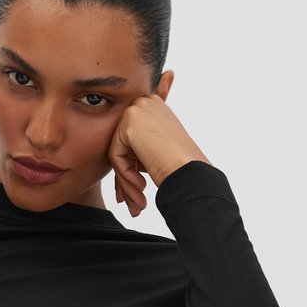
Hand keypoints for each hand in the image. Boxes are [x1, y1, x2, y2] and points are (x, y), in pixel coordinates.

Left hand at [109, 92, 212, 218]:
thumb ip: (138, 149)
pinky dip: (125, 175)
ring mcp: (137, 110)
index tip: (134, 192)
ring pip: (118, 153)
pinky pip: (116, 155)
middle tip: (134, 204)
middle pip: (123, 146)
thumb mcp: (156, 151)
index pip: (131, 139)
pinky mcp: (129, 122)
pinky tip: (141, 186)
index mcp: (153, 106)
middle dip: (126, 178)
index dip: (131, 168)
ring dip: (126, 182)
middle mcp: (145, 102)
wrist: (190, 171)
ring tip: (138, 203)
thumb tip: (122, 162)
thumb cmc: (179, 166)